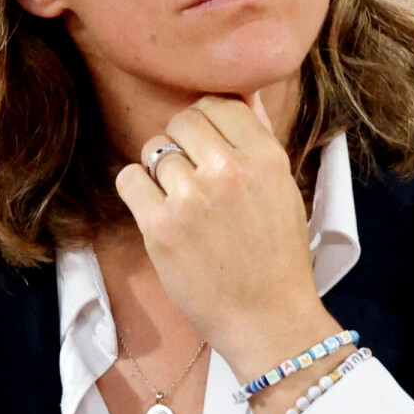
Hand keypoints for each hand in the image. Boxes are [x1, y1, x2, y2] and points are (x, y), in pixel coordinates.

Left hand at [113, 92, 334, 381]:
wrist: (267, 319)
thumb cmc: (277, 258)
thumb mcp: (284, 190)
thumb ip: (260, 139)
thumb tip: (244, 94)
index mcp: (265, 157)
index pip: (218, 103)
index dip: (207, 121)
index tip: (205, 145)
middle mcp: (228, 170)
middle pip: (181, 121)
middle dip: (181, 143)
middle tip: (189, 175)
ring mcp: (192, 198)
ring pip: (153, 150)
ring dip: (160, 171)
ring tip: (177, 200)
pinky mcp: (160, 226)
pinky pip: (130, 179)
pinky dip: (137, 191)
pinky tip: (155, 209)